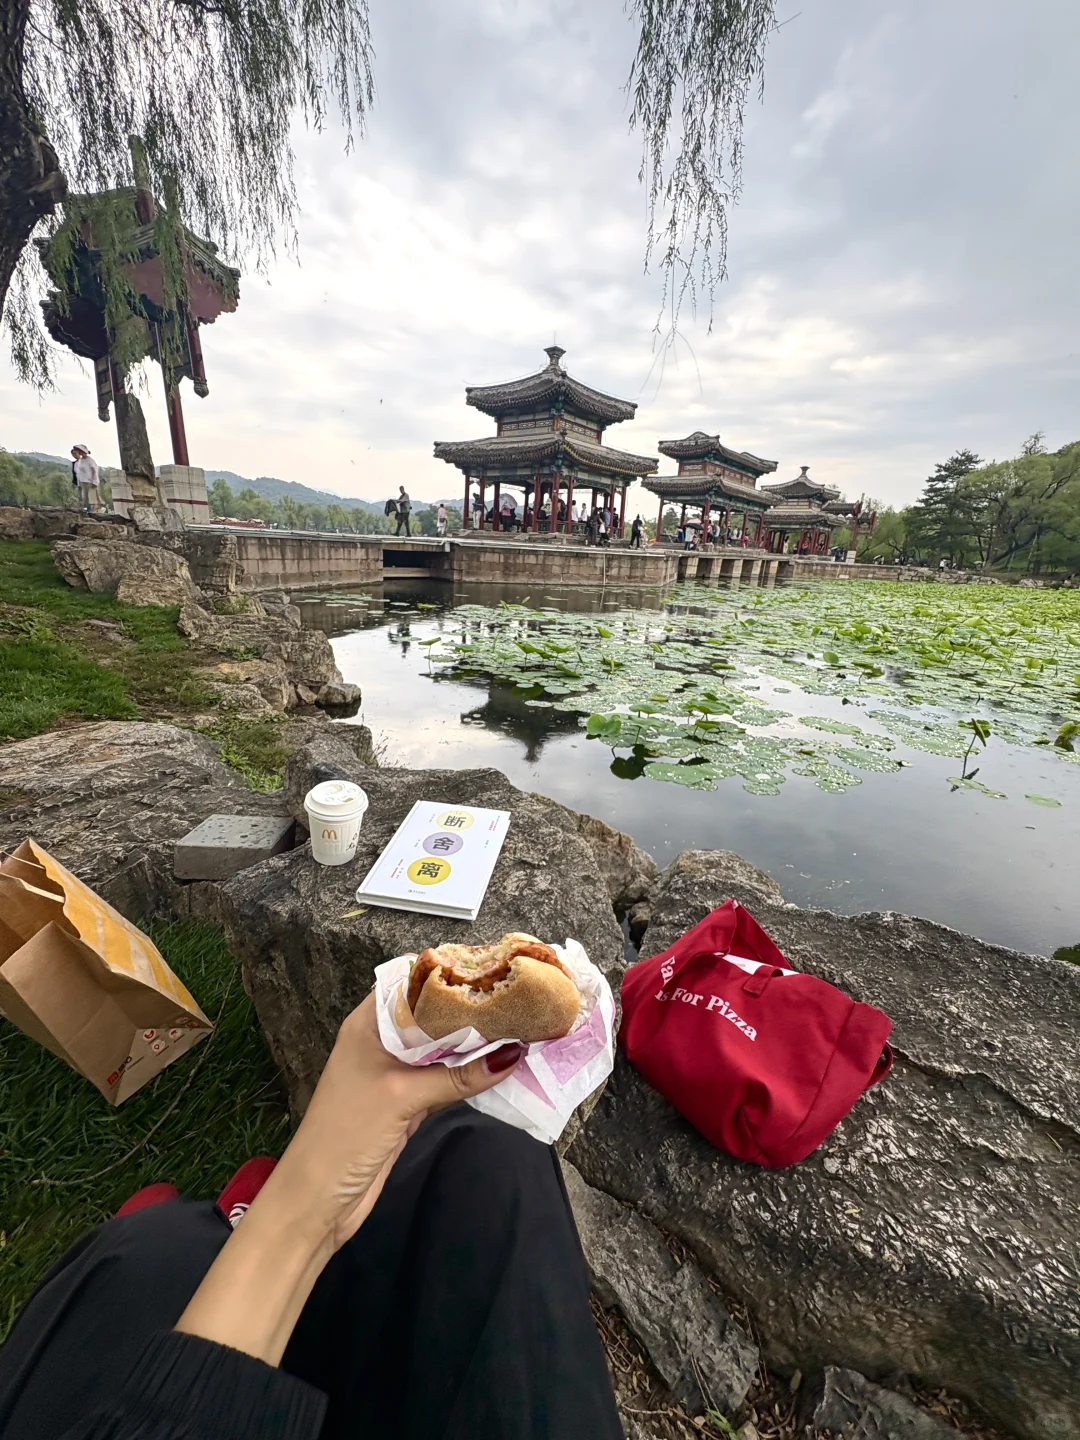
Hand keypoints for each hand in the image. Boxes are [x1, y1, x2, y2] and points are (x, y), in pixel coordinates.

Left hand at [265, 992, 522, 1251]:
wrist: (318, 1200)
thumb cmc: (348, 1133)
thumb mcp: (403, 1096)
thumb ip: (458, 1075)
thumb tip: (514, 1054)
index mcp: (368, 1024)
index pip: (411, 983)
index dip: (448, 973)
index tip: (492, 967)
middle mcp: (381, 1041)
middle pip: (431, 1016)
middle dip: (469, 1010)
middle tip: (517, 997)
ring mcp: (394, 1073)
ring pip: (440, 1049)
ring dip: (473, 1044)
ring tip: (519, 1026)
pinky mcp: (406, 1103)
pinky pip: (443, 1079)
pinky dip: (468, 1074)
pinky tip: (500, 1066)